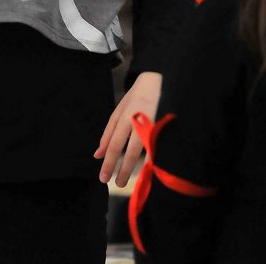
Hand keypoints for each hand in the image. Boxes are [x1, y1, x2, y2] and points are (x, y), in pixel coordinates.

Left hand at [94, 71, 161, 186]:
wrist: (159, 80)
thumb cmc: (135, 98)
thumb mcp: (118, 112)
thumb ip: (108, 134)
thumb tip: (97, 155)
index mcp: (126, 117)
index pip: (115, 144)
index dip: (109, 163)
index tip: (103, 178)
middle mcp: (140, 121)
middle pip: (131, 151)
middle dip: (123, 170)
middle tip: (117, 185)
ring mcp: (156, 124)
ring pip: (148, 151)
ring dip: (141, 168)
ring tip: (135, 182)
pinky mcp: (168, 126)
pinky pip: (160, 147)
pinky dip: (156, 159)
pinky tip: (152, 170)